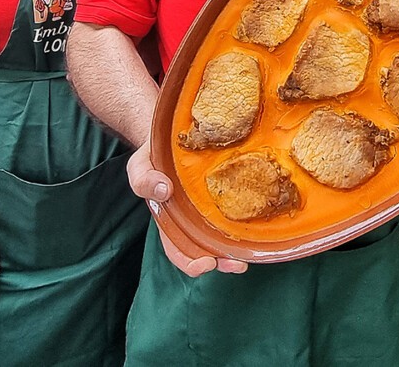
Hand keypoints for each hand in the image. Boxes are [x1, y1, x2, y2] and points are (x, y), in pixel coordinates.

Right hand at [127, 143, 246, 277]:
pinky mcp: (226, 194)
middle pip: (206, 250)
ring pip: (223, 236)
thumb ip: (143, 179)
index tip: (205, 264)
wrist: (173, 134)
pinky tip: (257, 223)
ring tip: (246, 256)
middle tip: (236, 264)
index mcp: (169, 219)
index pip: (178, 250)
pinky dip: (245, 221)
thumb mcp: (141, 165)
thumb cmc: (154, 154)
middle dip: (220, 262)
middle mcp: (191, 219)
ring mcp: (210, 208)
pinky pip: (236, 211)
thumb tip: (164, 190)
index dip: (190, 262)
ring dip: (235, 250)